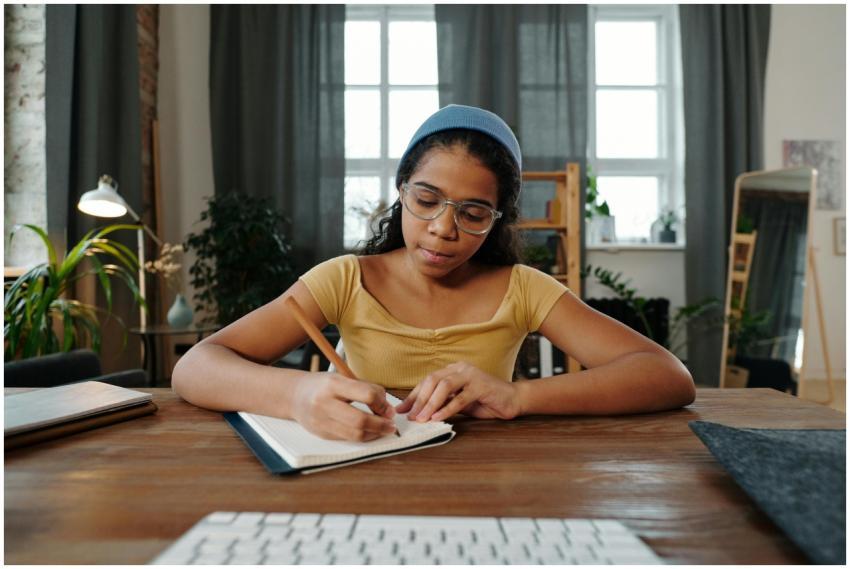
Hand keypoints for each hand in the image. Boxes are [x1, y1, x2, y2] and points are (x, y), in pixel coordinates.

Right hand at [290, 373, 397, 440]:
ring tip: (383, 430)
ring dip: (374, 434)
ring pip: (355, 434)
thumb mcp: (343, 378)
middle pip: (360, 420)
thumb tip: (388, 409)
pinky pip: (347, 439)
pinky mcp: (321, 433)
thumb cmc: (324, 385)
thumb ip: (366, 389)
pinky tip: (369, 432)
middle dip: (381, 425)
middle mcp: (325, 402)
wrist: (295, 395)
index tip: (389, 409)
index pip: (366, 395)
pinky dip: (362, 437)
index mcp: (333, 384)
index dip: (382, 404)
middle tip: (391, 425)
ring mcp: (321, 420)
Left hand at [396, 362, 522, 421]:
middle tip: (411, 416)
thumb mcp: (459, 403)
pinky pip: (460, 398)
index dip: (413, 396)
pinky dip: (448, 409)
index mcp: (452, 370)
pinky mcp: (481, 386)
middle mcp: (460, 369)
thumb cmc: (485, 402)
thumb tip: (419, 414)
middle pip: (433, 381)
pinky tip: (438, 418)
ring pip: (444, 386)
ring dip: (431, 403)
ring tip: (422, 418)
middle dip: (419, 400)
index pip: (427, 381)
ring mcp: (471, 375)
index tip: (401, 410)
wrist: (512, 400)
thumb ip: (442, 404)